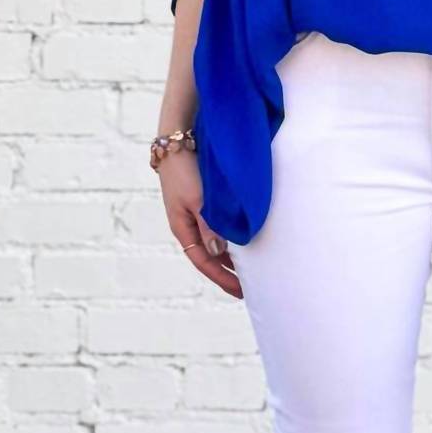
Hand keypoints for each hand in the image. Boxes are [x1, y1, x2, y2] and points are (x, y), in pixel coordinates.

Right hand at [158, 150, 242, 298]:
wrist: (177, 140)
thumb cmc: (186, 170)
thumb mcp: (198, 200)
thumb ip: (209, 226)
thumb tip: (218, 252)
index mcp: (183, 229)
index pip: (204, 263)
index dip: (223, 279)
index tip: (242, 291)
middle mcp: (190, 226)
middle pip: (211, 257)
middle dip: (229, 273)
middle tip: (252, 286)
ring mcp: (196, 215)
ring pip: (217, 243)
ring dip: (233, 256)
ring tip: (254, 268)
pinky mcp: (205, 203)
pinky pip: (220, 228)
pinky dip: (233, 238)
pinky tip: (248, 241)